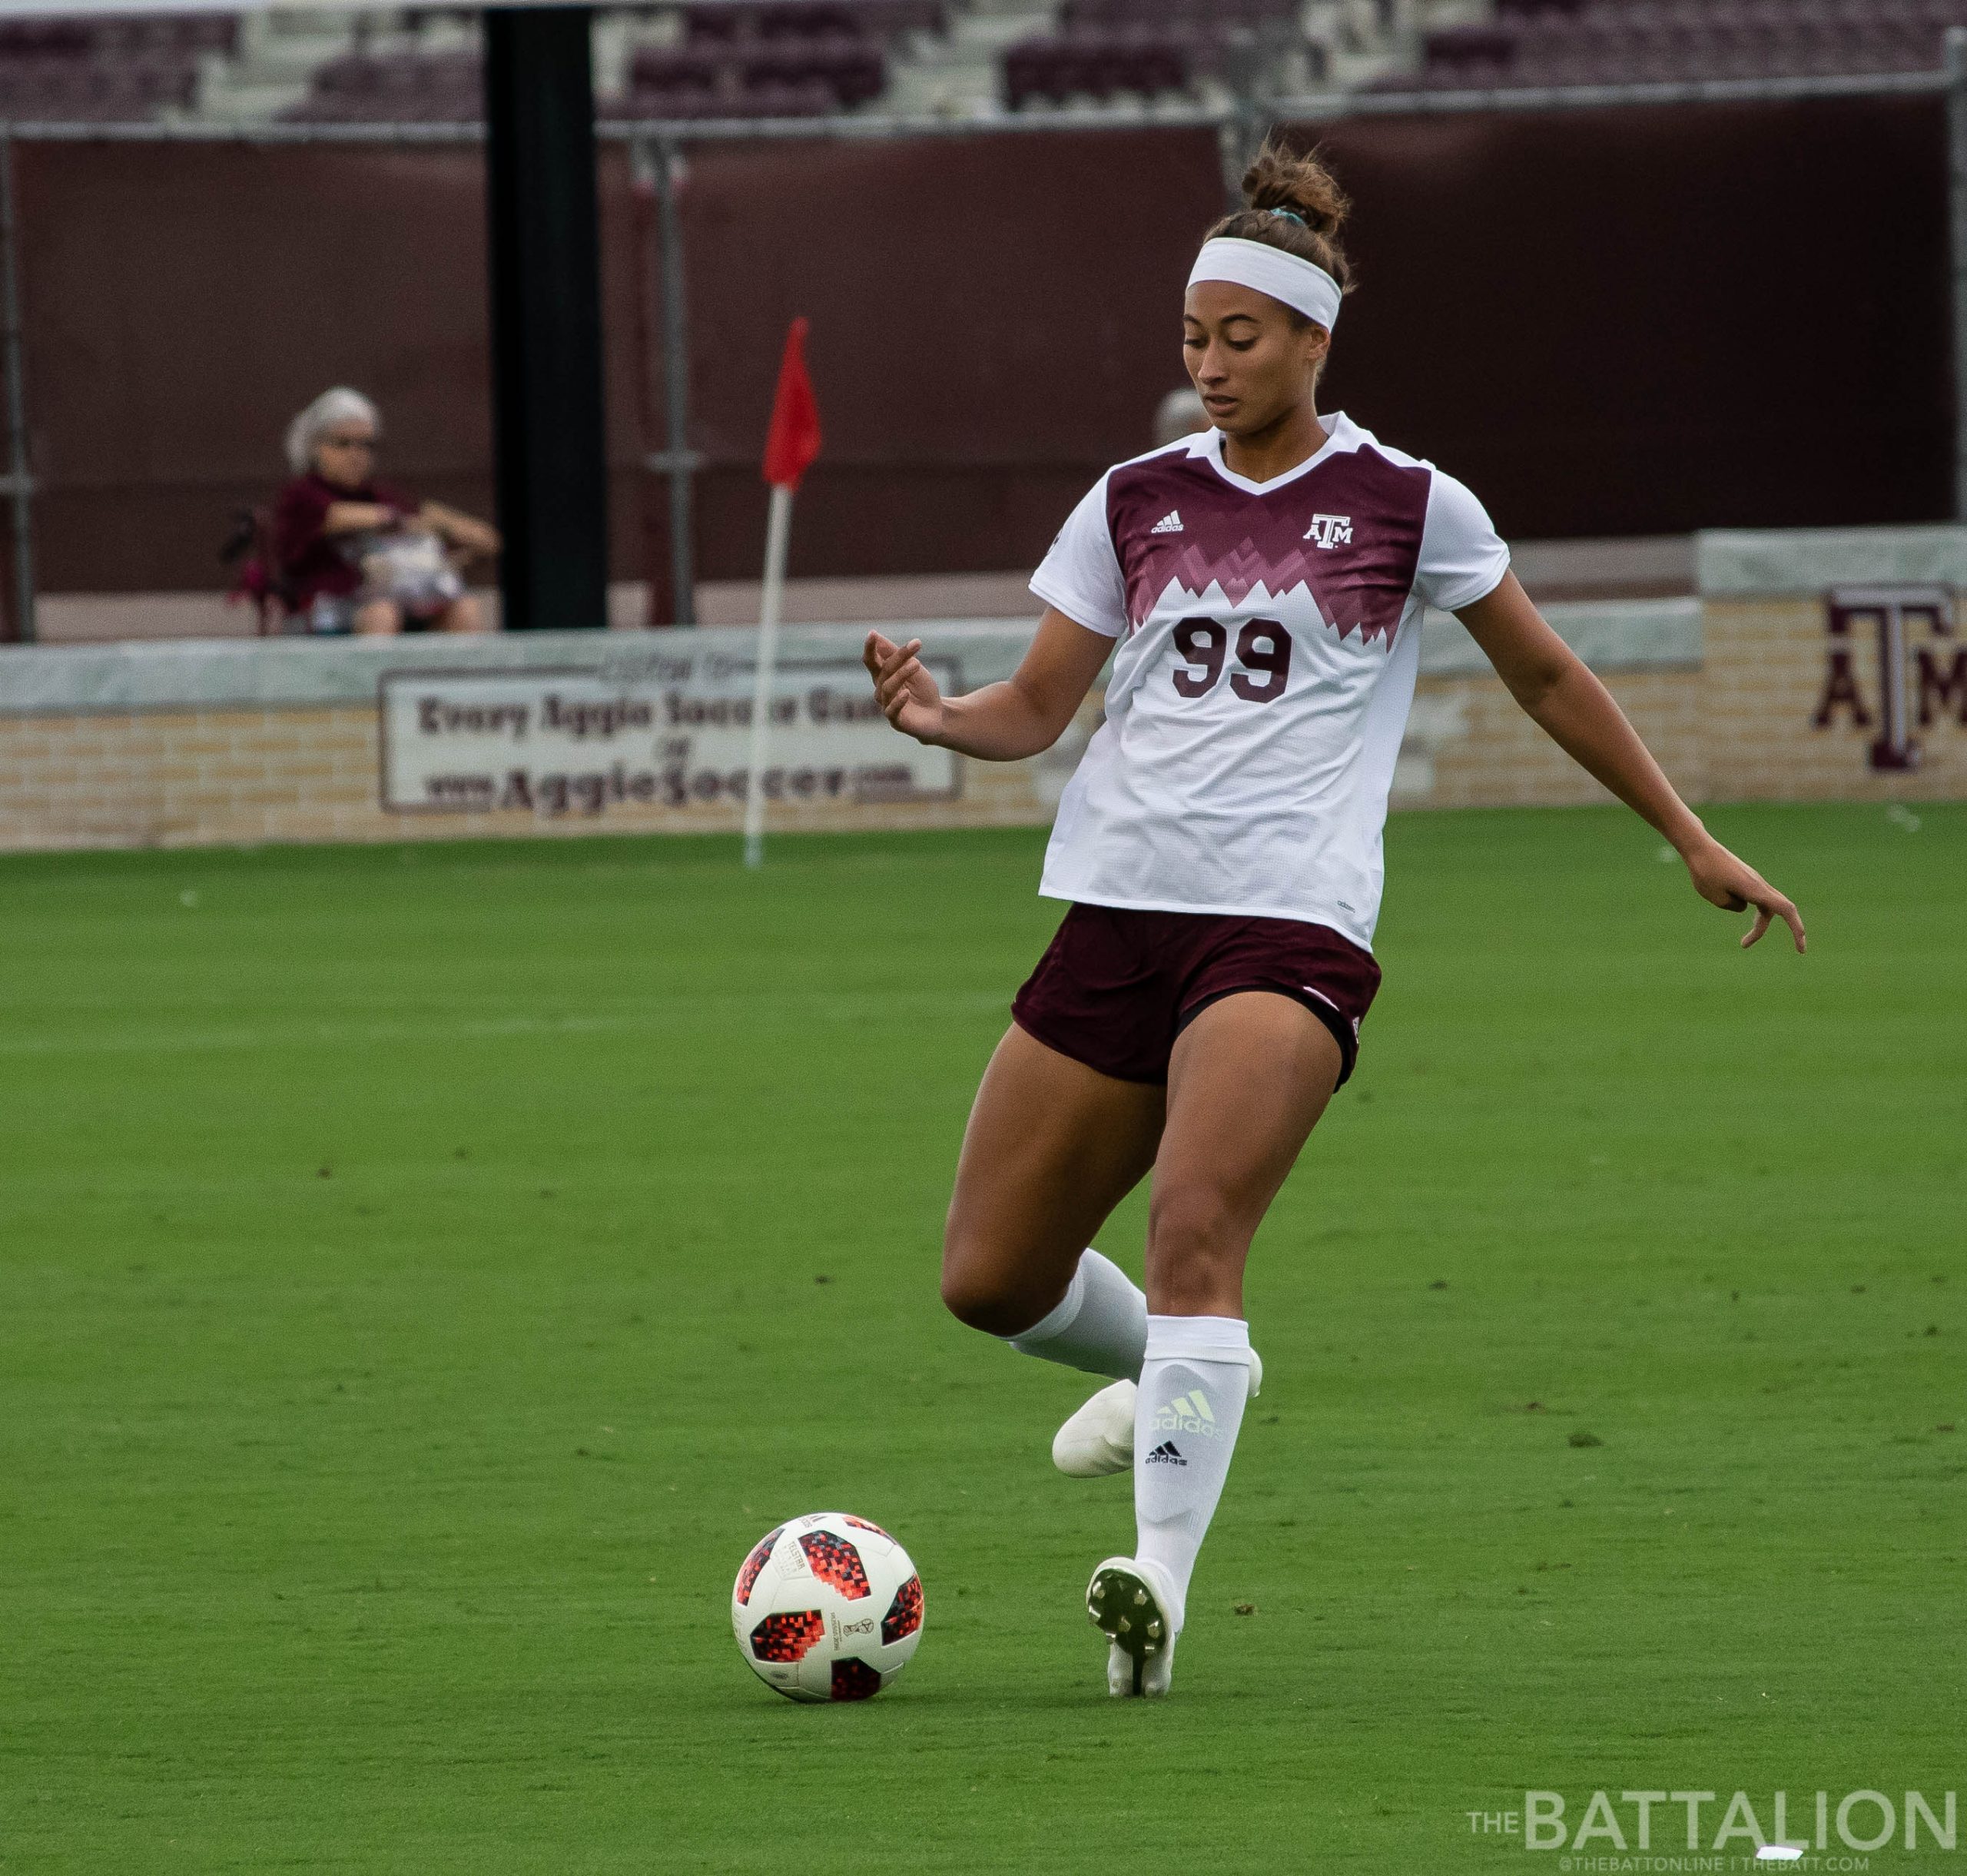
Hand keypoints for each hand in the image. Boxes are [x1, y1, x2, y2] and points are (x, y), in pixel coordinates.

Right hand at [863, 631, 944, 744]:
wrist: (937, 715)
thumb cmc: (922, 690)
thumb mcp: (913, 668)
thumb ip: (895, 655)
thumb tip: (877, 636)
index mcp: (882, 676)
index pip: (872, 661)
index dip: (870, 648)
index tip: (872, 633)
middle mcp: (881, 691)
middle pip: (884, 670)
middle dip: (898, 656)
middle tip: (916, 644)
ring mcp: (886, 706)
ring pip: (888, 687)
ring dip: (902, 674)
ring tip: (916, 663)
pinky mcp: (896, 721)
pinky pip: (892, 709)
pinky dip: (898, 700)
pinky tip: (905, 693)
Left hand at [1683, 835, 1805, 951]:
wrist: (1699, 848)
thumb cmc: (1706, 872)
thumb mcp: (1716, 898)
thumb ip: (1733, 906)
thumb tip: (1742, 905)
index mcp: (1755, 890)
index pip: (1786, 910)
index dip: (1797, 930)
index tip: (1801, 950)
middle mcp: (1759, 884)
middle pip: (1775, 911)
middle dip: (1761, 929)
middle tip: (1742, 945)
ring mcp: (1754, 880)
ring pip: (1762, 906)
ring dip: (1752, 922)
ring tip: (1734, 935)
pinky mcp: (1745, 878)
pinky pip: (1752, 897)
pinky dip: (1740, 904)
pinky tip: (1721, 895)